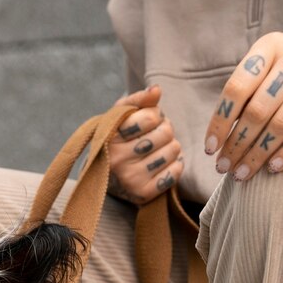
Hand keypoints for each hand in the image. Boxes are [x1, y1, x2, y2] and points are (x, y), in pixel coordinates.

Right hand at [107, 85, 183, 204]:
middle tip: (155, 136)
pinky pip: (175, 172)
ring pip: (173, 151)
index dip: (155, 115)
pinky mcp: (143, 193)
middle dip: (165, 130)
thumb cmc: (119, 138)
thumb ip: (139, 100)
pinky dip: (175, 165)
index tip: (147, 122)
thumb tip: (156, 90)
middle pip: (165, 133)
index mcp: (110, 136)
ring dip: (171, 147)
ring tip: (159, 149)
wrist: (107, 173)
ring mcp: (130, 179)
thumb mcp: (122, 115)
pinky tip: (162, 164)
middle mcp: (117, 159)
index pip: (151, 117)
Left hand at [205, 32, 282, 181]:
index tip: (210, 150)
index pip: (237, 88)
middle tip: (224, 168)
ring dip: (258, 154)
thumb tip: (217, 141)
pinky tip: (273, 168)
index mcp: (270, 45)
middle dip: (237, 144)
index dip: (220, 122)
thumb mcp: (267, 70)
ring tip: (242, 174)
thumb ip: (245, 95)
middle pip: (258, 109)